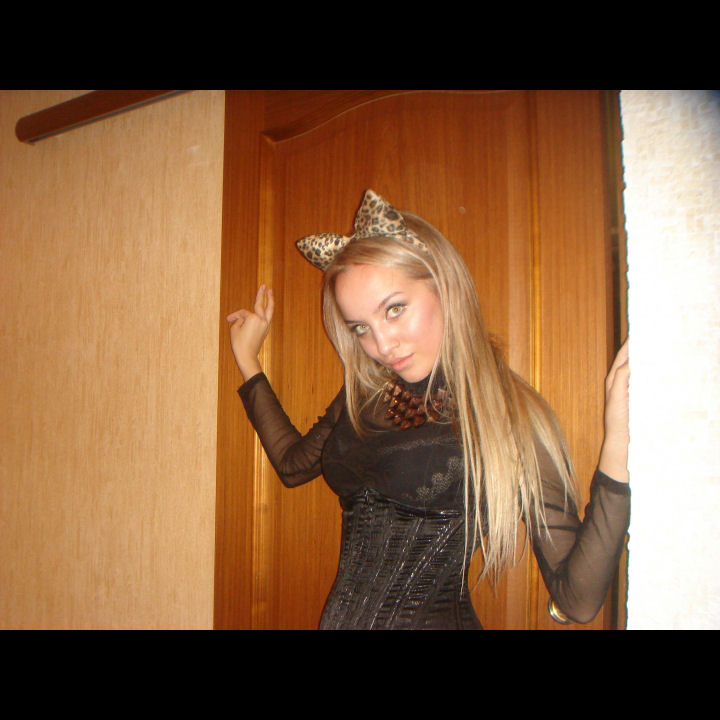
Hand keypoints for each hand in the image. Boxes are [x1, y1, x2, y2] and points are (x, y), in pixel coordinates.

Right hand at [226, 284, 274, 381]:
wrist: (247, 356)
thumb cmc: (239, 343)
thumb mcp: (235, 329)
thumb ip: (240, 320)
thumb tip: (244, 318)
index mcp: (253, 318)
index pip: (243, 313)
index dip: (235, 316)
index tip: (229, 320)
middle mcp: (262, 320)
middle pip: (261, 304)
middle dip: (261, 294)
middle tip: (264, 286)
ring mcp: (265, 325)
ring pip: (269, 310)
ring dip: (270, 300)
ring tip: (270, 292)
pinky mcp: (266, 330)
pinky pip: (268, 317)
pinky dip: (268, 310)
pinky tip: (268, 307)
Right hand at [598, 339, 629, 482]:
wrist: (618, 440)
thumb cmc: (624, 423)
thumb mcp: (628, 402)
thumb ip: (630, 387)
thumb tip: (636, 372)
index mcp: (617, 383)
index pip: (624, 361)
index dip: (630, 347)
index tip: (638, 334)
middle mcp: (613, 384)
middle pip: (622, 359)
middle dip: (629, 345)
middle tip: (637, 331)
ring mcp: (614, 390)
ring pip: (621, 366)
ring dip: (628, 354)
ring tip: (636, 340)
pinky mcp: (616, 397)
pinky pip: (621, 378)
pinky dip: (625, 369)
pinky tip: (631, 361)